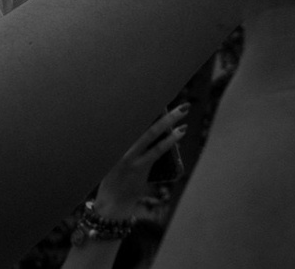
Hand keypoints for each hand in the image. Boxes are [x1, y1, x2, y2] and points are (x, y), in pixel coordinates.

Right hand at [91, 104, 187, 221]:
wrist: (110, 206)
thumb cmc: (117, 180)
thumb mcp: (117, 158)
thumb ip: (129, 142)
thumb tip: (154, 125)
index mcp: (114, 142)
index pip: (129, 117)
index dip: (143, 103)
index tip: (155, 89)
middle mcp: (120, 147)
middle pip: (141, 120)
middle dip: (159, 107)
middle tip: (174, 96)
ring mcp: (129, 156)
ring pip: (152, 133)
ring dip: (170, 120)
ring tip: (184, 109)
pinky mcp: (139, 167)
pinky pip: (158, 150)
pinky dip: (171, 139)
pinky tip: (180, 131)